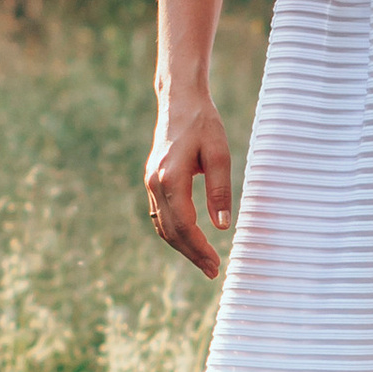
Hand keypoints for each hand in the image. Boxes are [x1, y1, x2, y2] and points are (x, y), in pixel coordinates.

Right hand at [145, 95, 233, 278]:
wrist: (179, 100)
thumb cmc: (203, 124)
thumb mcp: (219, 154)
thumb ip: (219, 191)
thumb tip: (222, 225)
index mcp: (171, 178)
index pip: (184, 225)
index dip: (199, 248)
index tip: (215, 264)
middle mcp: (155, 182)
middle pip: (171, 231)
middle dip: (191, 254)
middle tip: (212, 271)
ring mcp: (150, 182)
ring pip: (162, 225)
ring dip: (181, 246)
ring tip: (203, 261)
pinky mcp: (152, 180)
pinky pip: (159, 214)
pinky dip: (173, 232)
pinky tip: (189, 241)